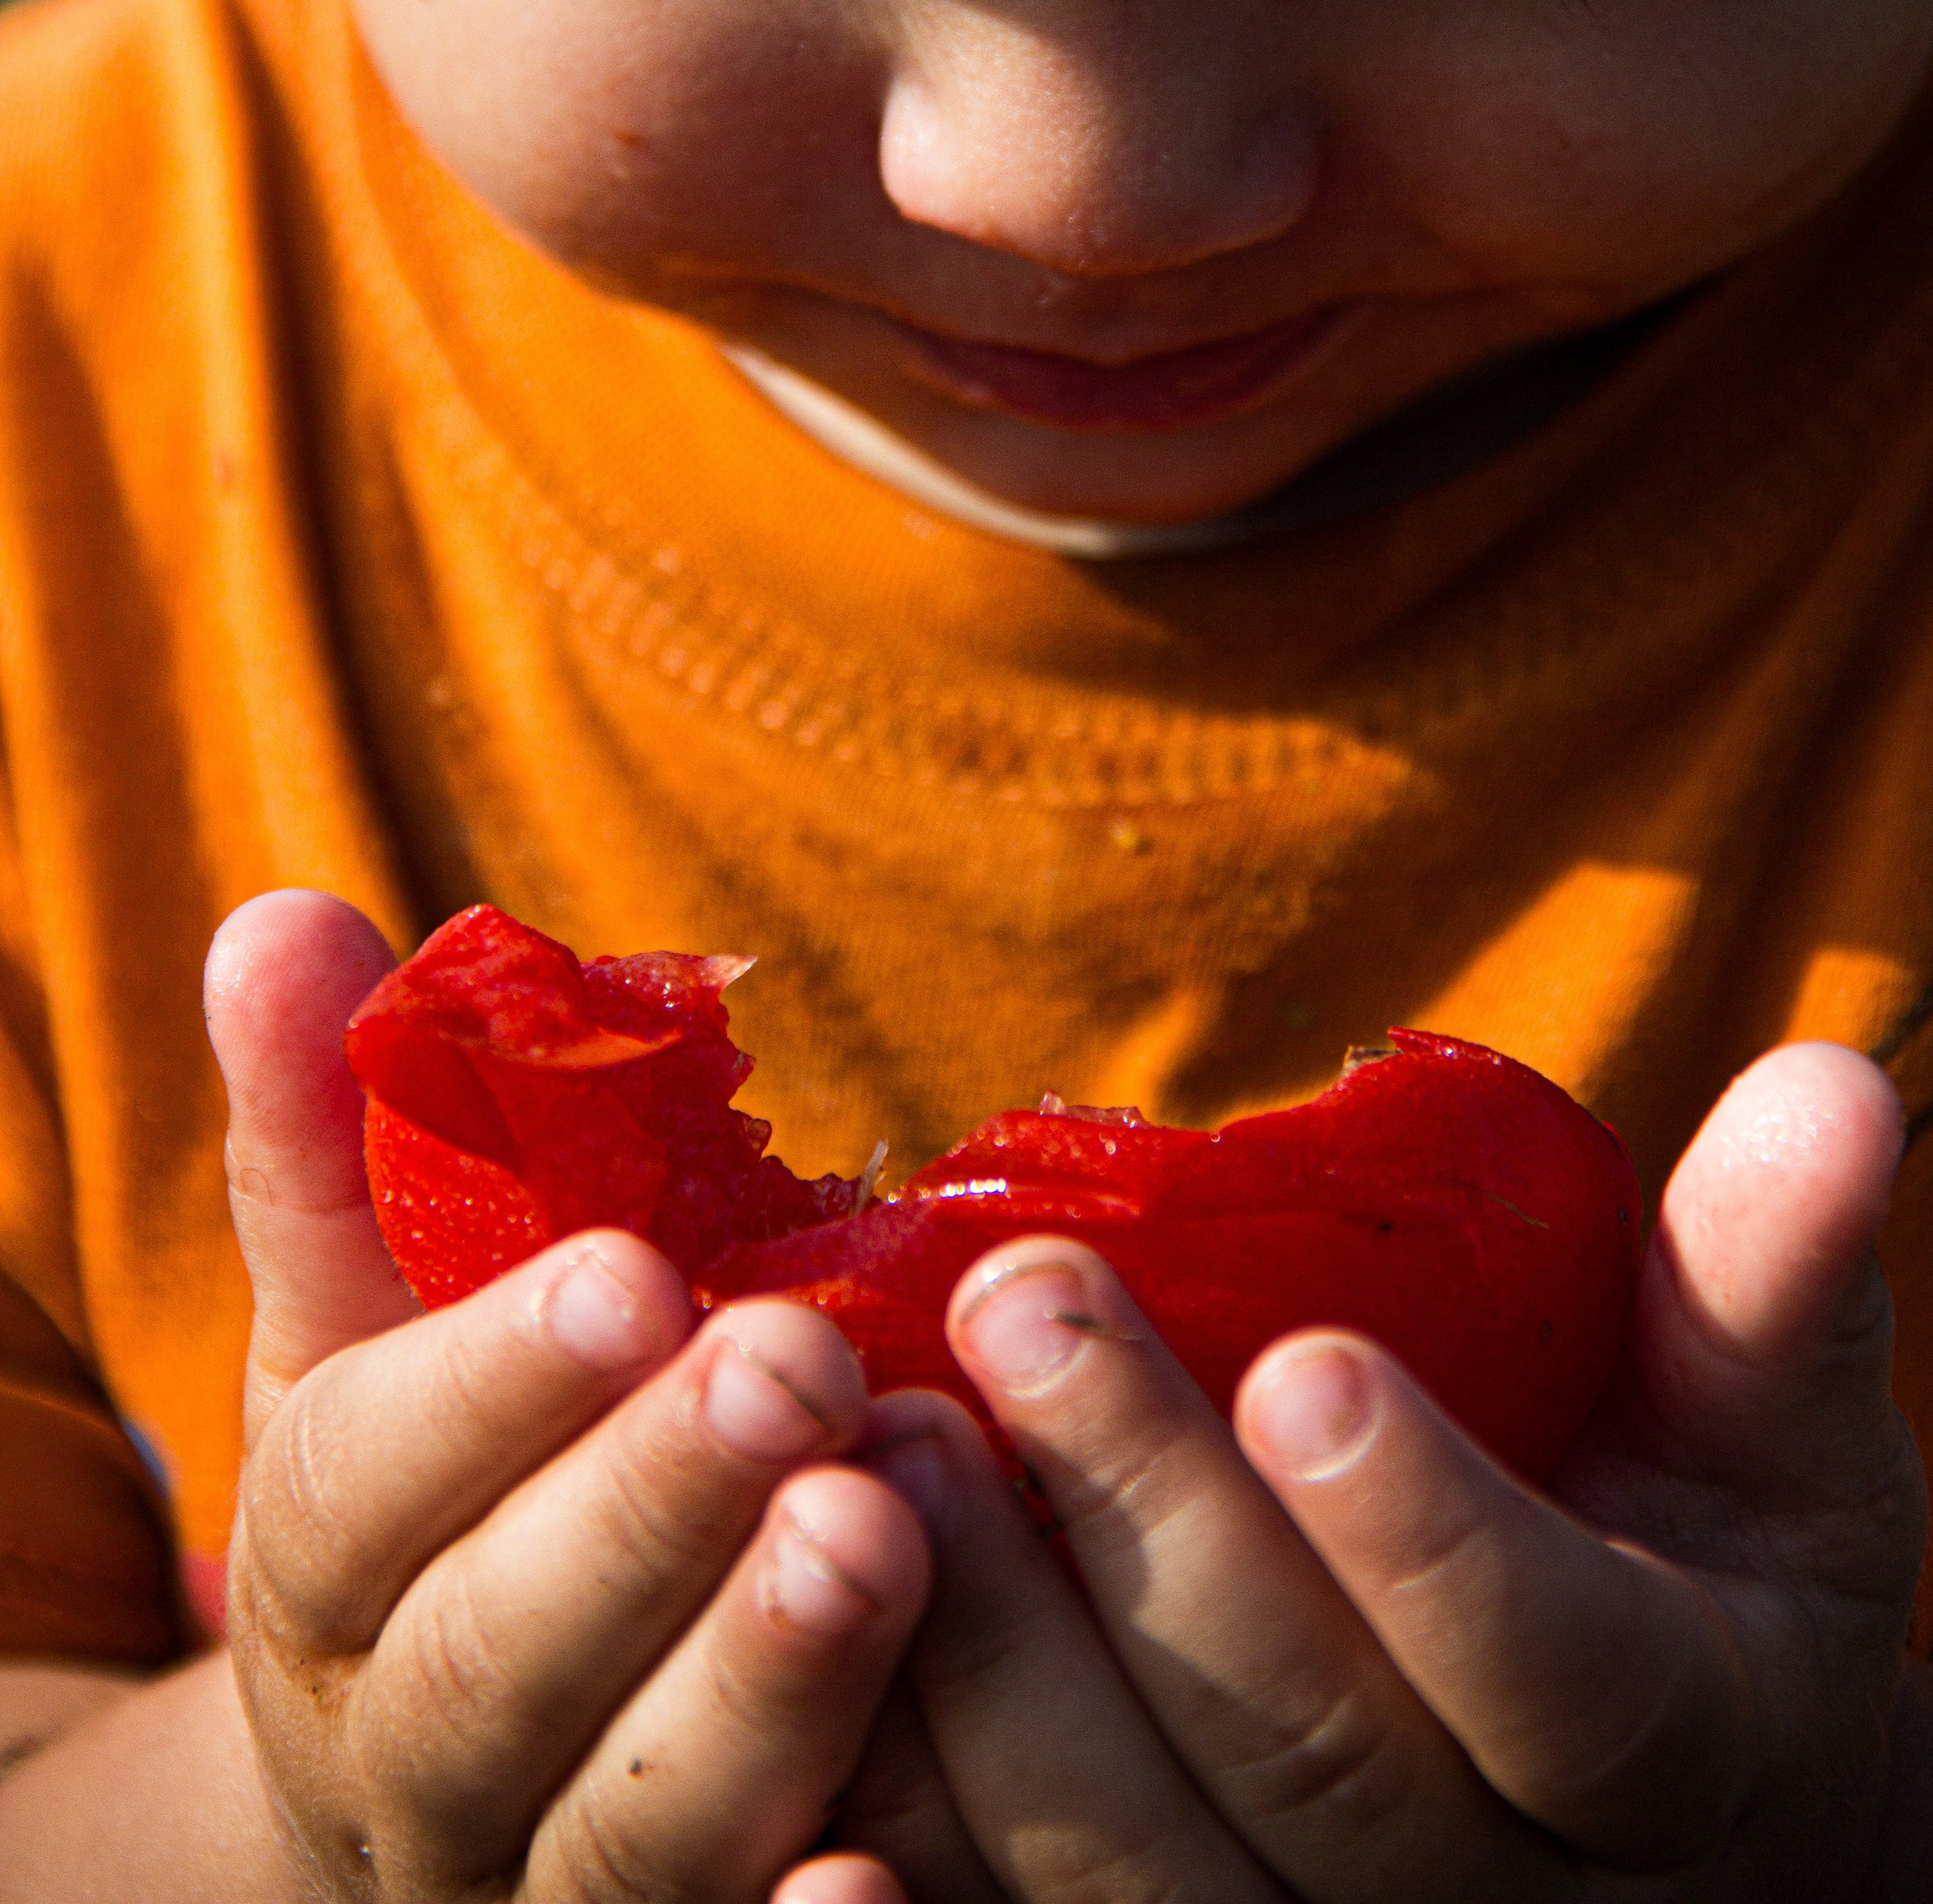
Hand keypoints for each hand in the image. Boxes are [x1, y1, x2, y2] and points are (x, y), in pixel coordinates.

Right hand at [206, 890, 930, 1903]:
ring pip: (625, 1840)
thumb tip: (281, 915)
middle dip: (641, 1513)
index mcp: (333, 1574)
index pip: (373, 1488)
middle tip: (796, 1367)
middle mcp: (410, 1761)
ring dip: (752, 1692)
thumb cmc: (446, 1481)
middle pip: (494, 1666)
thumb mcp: (365, 1316)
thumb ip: (336, 1133)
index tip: (634, 1272)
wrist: (444, 1773)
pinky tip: (897, 1872)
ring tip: (886, 1527)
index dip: (493, 1384)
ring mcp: (536, 1890)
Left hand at [796, 1041, 1929, 1902]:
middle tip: (1024, 1299)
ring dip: (994, 1659)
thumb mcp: (1771, 1442)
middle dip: (1152, 1518)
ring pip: (1136, 1868)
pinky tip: (796, 1760)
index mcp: (1666, 1753)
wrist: (1647, 1839)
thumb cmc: (1703, 1577)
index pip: (1559, 1673)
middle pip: (1307, 1754)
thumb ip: (1770, 1282)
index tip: (1307, 1362)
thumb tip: (1839, 1076)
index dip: (1432, 1533)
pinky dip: (904, 1868)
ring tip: (886, 1436)